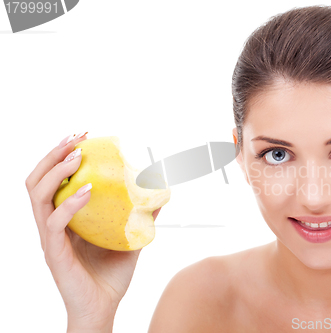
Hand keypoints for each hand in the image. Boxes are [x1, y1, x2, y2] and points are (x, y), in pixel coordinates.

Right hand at [26, 133, 161, 330]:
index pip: (52, 180)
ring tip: (79, 157)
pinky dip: (70, 202)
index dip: (62, 156)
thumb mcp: (129, 239)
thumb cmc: (111, 276)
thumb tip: (161, 195)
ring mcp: (50, 238)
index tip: (83, 137)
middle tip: (78, 138)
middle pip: (37, 180)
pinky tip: (89, 190)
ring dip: (57, 171)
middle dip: (54, 154)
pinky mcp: (55, 253)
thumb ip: (141, 217)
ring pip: (38, 195)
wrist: (103, 309)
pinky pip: (55, 222)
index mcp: (64, 218)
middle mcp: (52, 224)